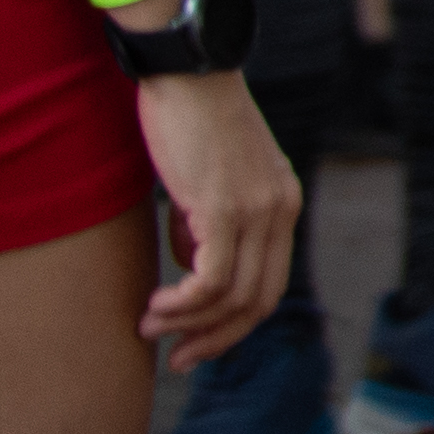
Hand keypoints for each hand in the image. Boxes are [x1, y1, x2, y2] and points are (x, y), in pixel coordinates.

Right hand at [132, 69, 298, 364]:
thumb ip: (206, 225)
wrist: (188, 74)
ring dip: (188, 324)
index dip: (234, 324)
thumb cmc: (189, 124)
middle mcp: (280, 210)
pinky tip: (154, 306)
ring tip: (150, 327)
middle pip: (258, 301)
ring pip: (232, 296)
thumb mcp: (208, 182)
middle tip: (176, 359)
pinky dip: (182, 304)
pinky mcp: (226, 208)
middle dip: (216, 339)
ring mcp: (258, 210)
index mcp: (282, 204)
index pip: (270, 284)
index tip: (196, 344)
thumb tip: (190, 267)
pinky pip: (210, 279)